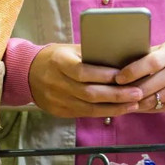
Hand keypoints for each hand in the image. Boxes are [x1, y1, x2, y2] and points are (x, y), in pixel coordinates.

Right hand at [28, 44, 142, 117]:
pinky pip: (85, 114)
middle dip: (116, 95)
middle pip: (89, 93)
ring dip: (114, 107)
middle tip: (137, 93)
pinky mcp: (60, 111)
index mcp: (59, 62)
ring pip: (89, 108)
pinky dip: (104, 112)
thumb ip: (91, 55)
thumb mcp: (70, 50)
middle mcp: (56, 82)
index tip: (124, 76)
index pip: (83, 71)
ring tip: (134, 104)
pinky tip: (119, 109)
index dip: (104, 76)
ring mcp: (57, 100)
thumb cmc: (56, 58)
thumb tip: (121, 59)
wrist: (27, 73)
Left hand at [114, 40, 164, 111]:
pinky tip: (140, 106)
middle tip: (115, 94)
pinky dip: (149, 108)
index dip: (131, 72)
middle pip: (149, 86)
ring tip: (124, 102)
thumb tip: (122, 63)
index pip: (149, 63)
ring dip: (137, 103)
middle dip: (129, 92)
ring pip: (155, 101)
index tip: (118, 78)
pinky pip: (164, 108)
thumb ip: (150, 55)